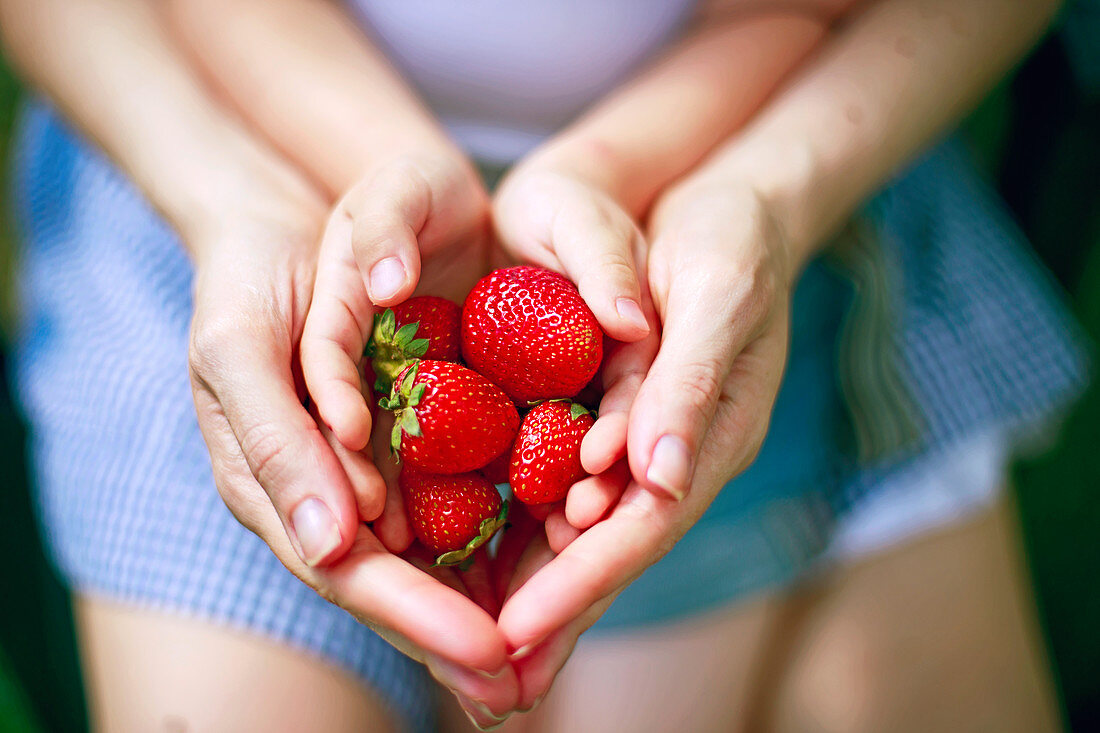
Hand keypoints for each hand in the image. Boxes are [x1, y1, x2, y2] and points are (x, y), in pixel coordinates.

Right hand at [186, 168, 519, 726]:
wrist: (293, 214)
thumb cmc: (252, 279)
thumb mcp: (242, 349)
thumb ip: (276, 441)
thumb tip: (328, 547)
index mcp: (276, 489)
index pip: (347, 572)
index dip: (415, 616)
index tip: (487, 651)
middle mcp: (332, 493)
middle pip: (399, 582)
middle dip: (456, 638)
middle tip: (521, 693)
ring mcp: (377, 468)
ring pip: (434, 555)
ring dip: (484, 609)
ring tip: (539, 665)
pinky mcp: (423, 433)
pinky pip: (463, 497)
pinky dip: (502, 540)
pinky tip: (550, 568)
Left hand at [495, 183, 793, 707]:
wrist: (714, 196)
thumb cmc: (729, 237)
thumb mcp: (718, 294)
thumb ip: (691, 384)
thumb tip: (657, 481)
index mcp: (714, 436)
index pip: (643, 527)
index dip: (583, 582)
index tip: (518, 633)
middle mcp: (674, 453)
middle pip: (607, 549)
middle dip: (550, 613)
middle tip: (485, 682)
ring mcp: (638, 438)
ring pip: (579, 530)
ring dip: (531, 588)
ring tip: (473, 647)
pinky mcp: (602, 412)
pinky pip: (558, 481)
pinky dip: (521, 526)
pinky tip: (474, 560)